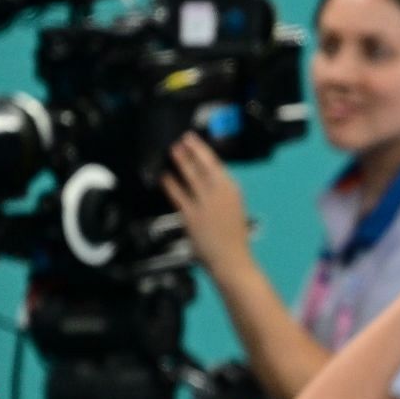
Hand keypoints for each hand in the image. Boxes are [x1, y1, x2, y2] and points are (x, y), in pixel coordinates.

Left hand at [163, 132, 252, 270]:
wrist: (231, 259)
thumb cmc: (234, 237)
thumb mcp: (235, 208)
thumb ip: (221, 194)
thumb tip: (207, 180)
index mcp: (232, 189)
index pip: (216, 164)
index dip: (203, 150)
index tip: (194, 141)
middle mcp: (220, 192)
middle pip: (203, 165)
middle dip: (191, 150)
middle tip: (181, 139)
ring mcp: (205, 203)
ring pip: (191, 176)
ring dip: (181, 161)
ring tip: (173, 151)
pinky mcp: (191, 215)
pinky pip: (178, 195)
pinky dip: (170, 184)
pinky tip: (164, 177)